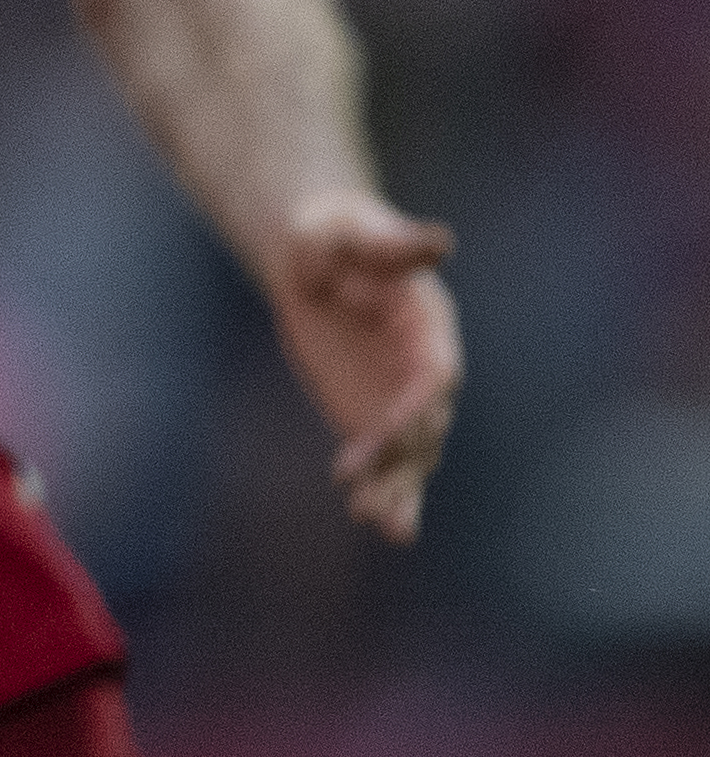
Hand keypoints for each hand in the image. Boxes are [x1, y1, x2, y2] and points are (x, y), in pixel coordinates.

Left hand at [267, 193, 457, 541]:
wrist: (315, 253)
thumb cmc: (334, 235)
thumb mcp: (351, 232)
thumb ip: (392, 246)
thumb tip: (440, 241)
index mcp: (429, 328)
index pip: (434, 376)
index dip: (415, 406)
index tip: (390, 431)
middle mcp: (425, 369)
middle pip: (421, 424)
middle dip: (397, 460)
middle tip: (364, 497)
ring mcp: (401, 397)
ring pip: (410, 451)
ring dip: (396, 487)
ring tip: (380, 525)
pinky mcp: (374, 413)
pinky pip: (386, 457)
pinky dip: (386, 488)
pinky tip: (383, 525)